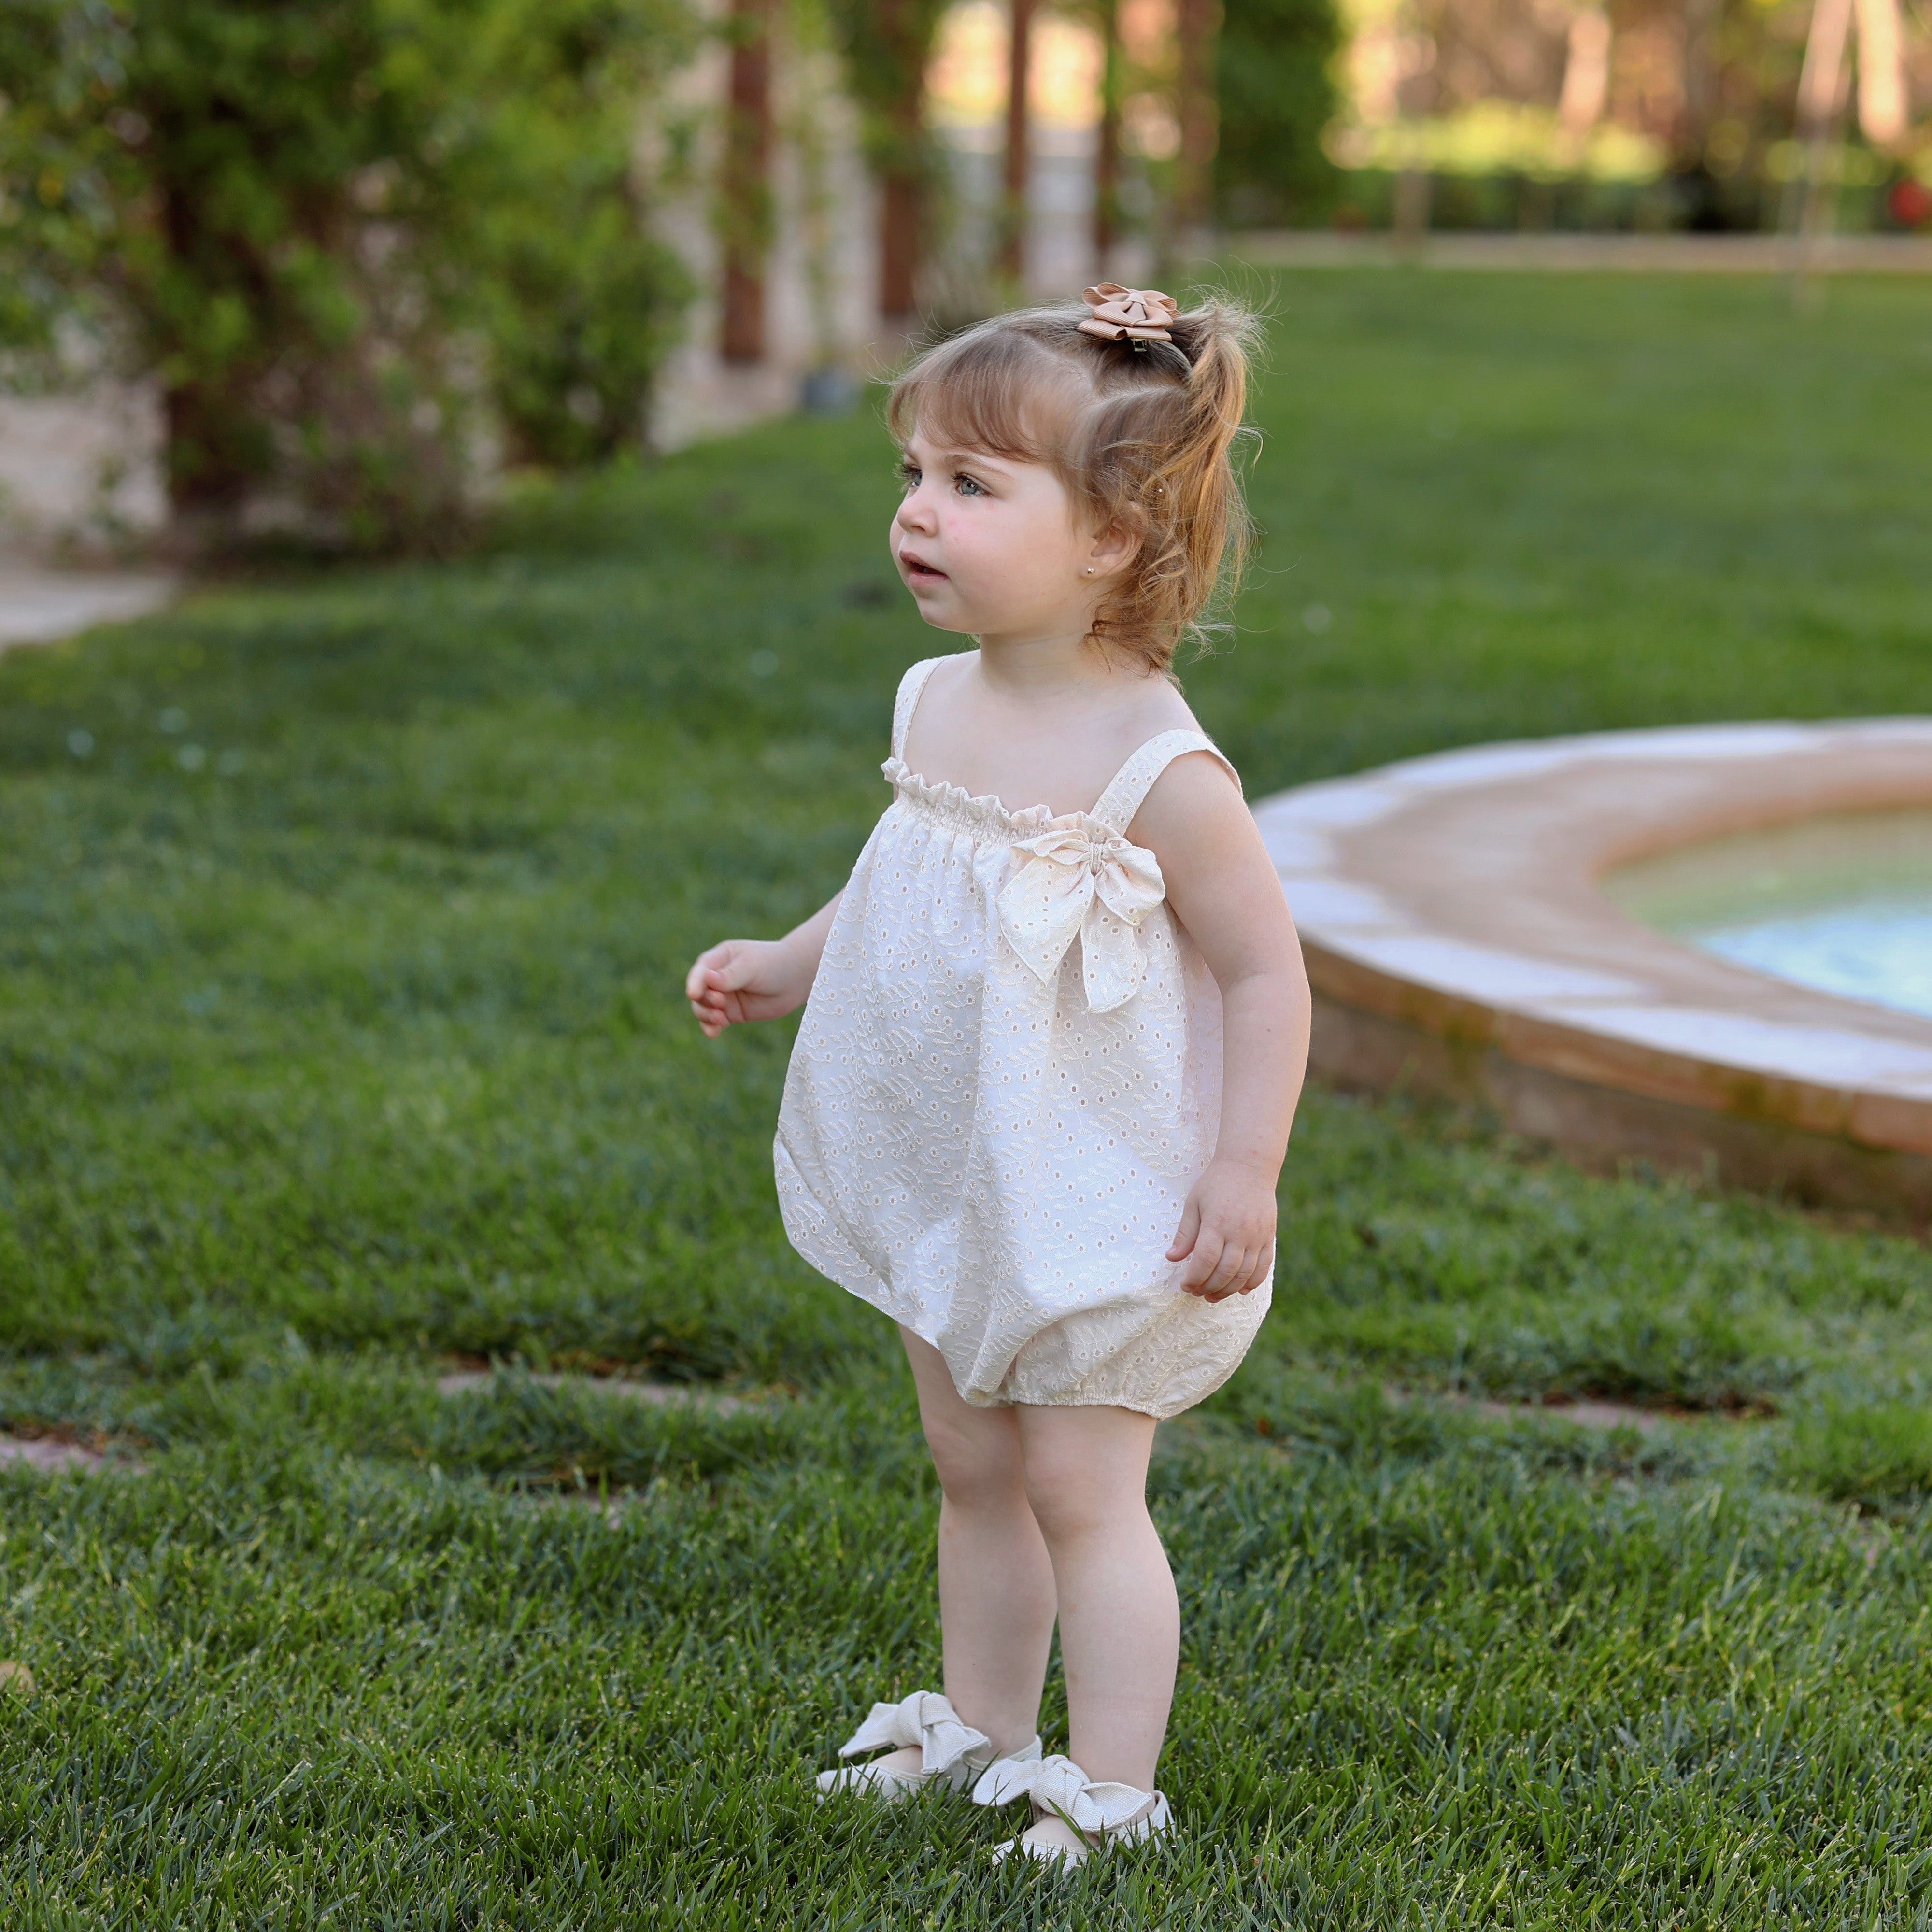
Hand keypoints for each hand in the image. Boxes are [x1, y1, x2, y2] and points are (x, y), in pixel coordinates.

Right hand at [685, 938, 813, 1037]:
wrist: (796, 979)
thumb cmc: (774, 964)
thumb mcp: (752, 967)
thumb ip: (730, 975)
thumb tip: (707, 979)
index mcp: (719, 959)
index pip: (700, 971)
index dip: (695, 982)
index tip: (694, 994)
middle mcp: (717, 978)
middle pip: (699, 992)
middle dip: (704, 1000)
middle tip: (720, 1003)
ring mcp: (723, 996)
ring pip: (703, 1008)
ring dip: (706, 1015)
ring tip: (720, 1019)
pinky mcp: (731, 1012)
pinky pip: (714, 1022)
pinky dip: (710, 1027)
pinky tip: (713, 1032)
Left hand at [1167, 1158, 1276, 1300]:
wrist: (1249, 1166)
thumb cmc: (1216, 1183)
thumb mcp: (1194, 1203)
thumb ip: (1185, 1233)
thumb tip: (1172, 1258)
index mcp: (1217, 1223)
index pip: (1205, 1260)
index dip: (1194, 1278)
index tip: (1185, 1285)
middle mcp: (1239, 1232)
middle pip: (1225, 1272)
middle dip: (1209, 1288)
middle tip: (1197, 1293)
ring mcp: (1257, 1236)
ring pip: (1244, 1274)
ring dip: (1228, 1290)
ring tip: (1213, 1296)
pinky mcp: (1269, 1237)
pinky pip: (1263, 1267)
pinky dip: (1252, 1282)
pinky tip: (1241, 1290)